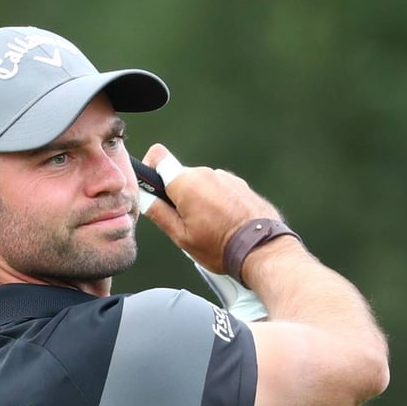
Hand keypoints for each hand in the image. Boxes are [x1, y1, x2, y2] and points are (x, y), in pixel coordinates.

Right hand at [139, 144, 283, 274]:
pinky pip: (216, 188)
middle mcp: (206, 174)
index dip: (150, 169)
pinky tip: (221, 222)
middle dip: (175, 195)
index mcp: (186, 183)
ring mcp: (225, 177)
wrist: (262, 248)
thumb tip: (144, 198)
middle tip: (183, 221)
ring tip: (206, 225)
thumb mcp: (181, 236)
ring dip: (196, 199)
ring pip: (198, 183)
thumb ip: (158, 213)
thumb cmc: (221, 246)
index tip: (152, 188)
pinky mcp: (239, 184)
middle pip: (178, 176)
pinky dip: (214, 201)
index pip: (158, 156)